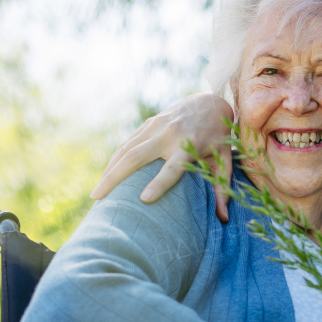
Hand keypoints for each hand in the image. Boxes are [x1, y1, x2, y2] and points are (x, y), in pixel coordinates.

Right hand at [90, 93, 234, 219]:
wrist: (208, 102)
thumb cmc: (218, 138)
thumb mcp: (224, 160)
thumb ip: (222, 188)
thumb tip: (223, 219)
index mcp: (189, 145)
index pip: (172, 168)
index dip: (159, 183)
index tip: (143, 199)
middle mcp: (169, 135)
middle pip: (136, 157)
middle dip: (115, 178)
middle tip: (99, 198)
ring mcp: (155, 127)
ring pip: (125, 150)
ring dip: (109, 171)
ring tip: (97, 193)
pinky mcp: (148, 123)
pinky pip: (127, 143)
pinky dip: (114, 160)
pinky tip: (106, 176)